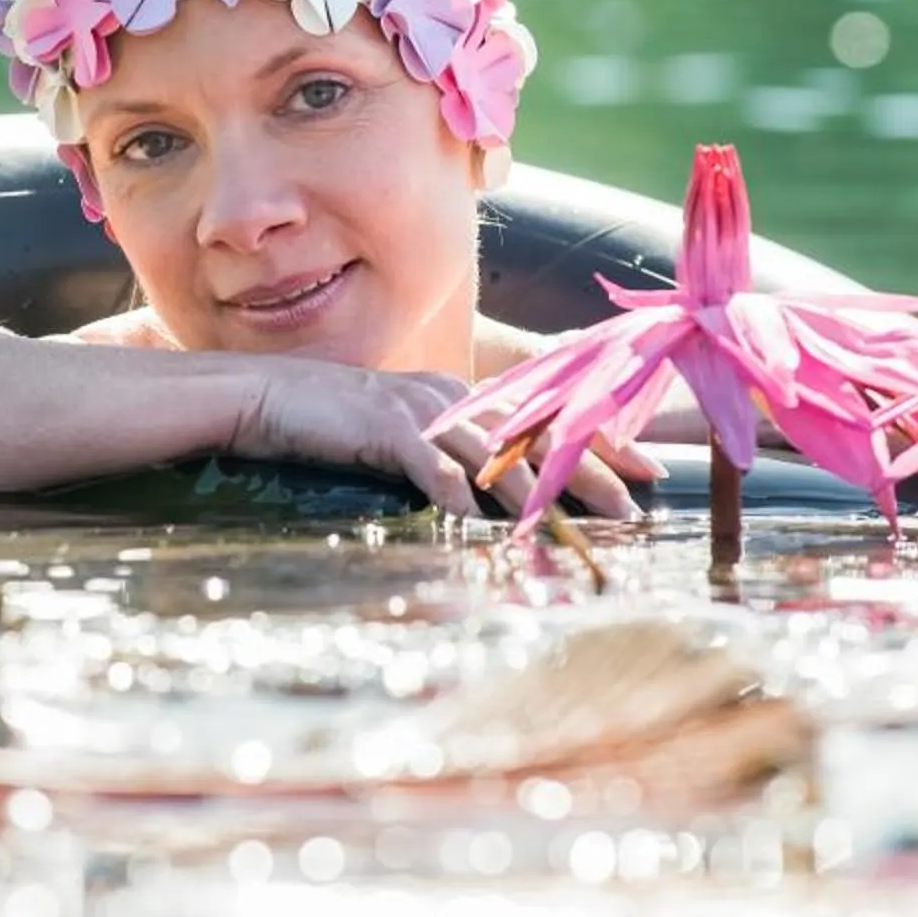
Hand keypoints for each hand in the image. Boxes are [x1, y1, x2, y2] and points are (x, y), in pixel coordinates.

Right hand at [228, 358, 641, 519]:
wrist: (269, 395)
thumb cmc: (339, 421)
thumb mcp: (407, 434)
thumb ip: (452, 455)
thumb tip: (494, 497)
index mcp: (464, 398)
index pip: (546, 418)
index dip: (600, 441)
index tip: (648, 467)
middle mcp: (451, 397)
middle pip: (533, 432)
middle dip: (587, 468)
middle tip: (631, 504)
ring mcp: (418, 408)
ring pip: (487, 450)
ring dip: (527, 487)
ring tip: (560, 521)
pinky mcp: (380, 425)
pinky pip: (422, 458)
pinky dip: (445, 484)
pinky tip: (465, 513)